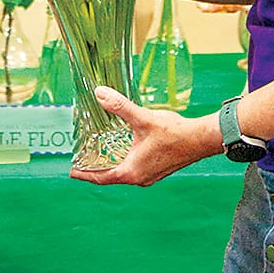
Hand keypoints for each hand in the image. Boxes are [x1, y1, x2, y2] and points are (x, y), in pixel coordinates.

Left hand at [69, 86, 222, 186]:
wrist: (200, 140)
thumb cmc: (173, 133)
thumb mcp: (142, 119)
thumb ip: (120, 107)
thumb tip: (100, 94)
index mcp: (132, 171)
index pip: (102, 178)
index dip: (85, 175)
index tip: (73, 172)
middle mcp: (139, 177)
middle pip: (112, 176)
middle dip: (97, 168)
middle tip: (84, 159)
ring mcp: (150, 175)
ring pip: (125, 172)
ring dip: (113, 164)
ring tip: (102, 153)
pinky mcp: (158, 169)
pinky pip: (135, 168)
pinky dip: (126, 161)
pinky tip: (126, 148)